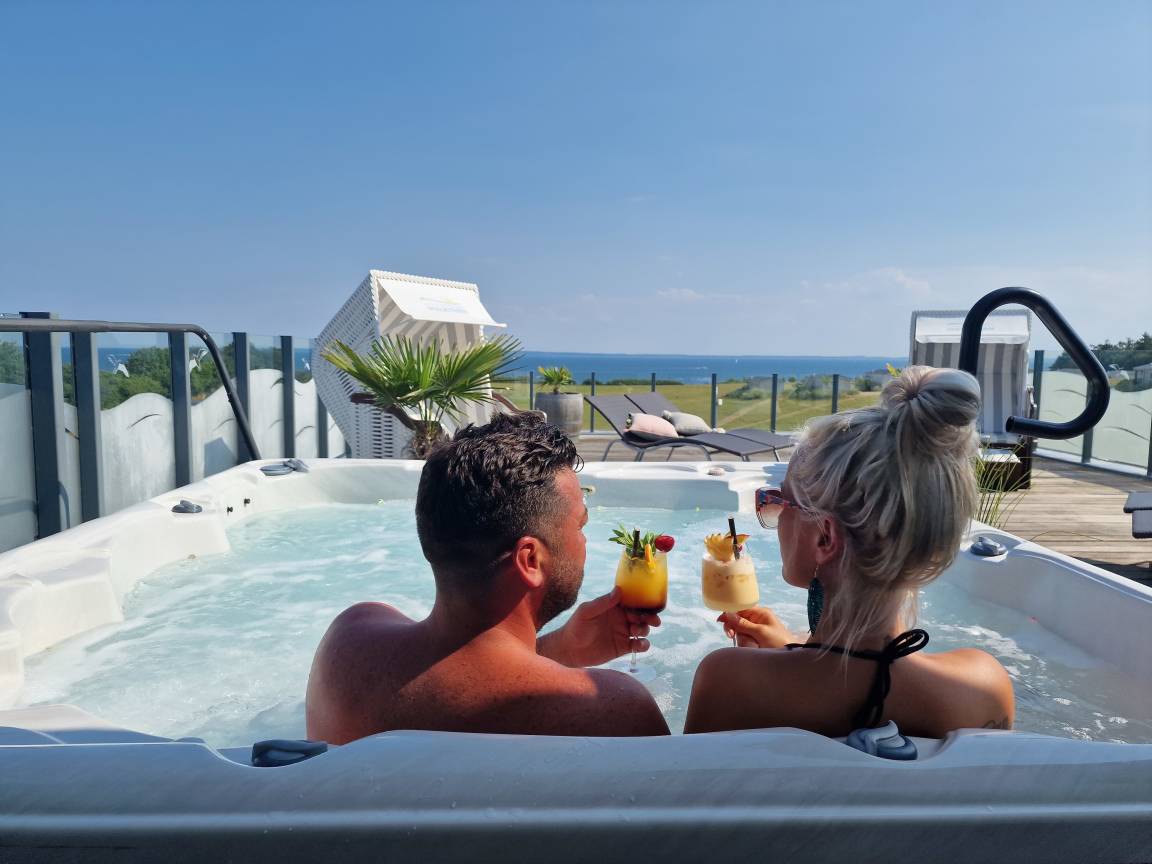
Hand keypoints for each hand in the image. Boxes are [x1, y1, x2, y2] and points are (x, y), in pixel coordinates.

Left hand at [538, 588, 661, 667]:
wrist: (569, 650)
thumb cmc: (575, 626)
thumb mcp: (586, 611)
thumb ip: (602, 602)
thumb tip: (619, 590)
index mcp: (614, 607)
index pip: (632, 602)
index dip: (642, 603)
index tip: (648, 605)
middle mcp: (621, 619)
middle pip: (641, 615)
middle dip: (650, 617)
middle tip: (655, 621)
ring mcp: (623, 633)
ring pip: (642, 629)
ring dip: (645, 629)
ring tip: (637, 632)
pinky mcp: (623, 647)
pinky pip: (638, 645)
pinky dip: (644, 645)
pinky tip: (641, 645)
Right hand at [718, 606, 796, 648]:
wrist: (791, 657)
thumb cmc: (779, 641)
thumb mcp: (760, 632)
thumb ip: (743, 623)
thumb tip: (727, 614)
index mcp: (760, 613)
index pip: (741, 608)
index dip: (730, 613)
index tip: (721, 621)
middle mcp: (757, 619)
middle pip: (738, 619)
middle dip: (733, 626)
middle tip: (730, 635)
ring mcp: (756, 629)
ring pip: (739, 629)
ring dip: (738, 636)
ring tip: (741, 642)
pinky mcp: (756, 639)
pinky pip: (744, 638)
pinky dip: (743, 641)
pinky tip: (745, 646)